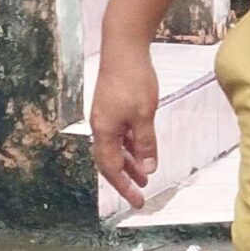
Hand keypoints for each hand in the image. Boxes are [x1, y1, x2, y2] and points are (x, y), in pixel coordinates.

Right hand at [90, 43, 160, 208]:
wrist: (123, 49)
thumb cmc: (133, 81)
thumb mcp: (144, 115)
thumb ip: (146, 143)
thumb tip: (148, 168)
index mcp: (103, 132)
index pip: (111, 169)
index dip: (124, 187)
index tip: (138, 201)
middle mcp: (100, 127)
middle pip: (109, 161)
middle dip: (125, 179)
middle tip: (140, 194)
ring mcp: (105, 117)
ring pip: (116, 147)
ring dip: (129, 162)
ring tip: (145, 176)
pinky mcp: (112, 107)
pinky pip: (120, 134)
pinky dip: (130, 145)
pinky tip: (142, 151)